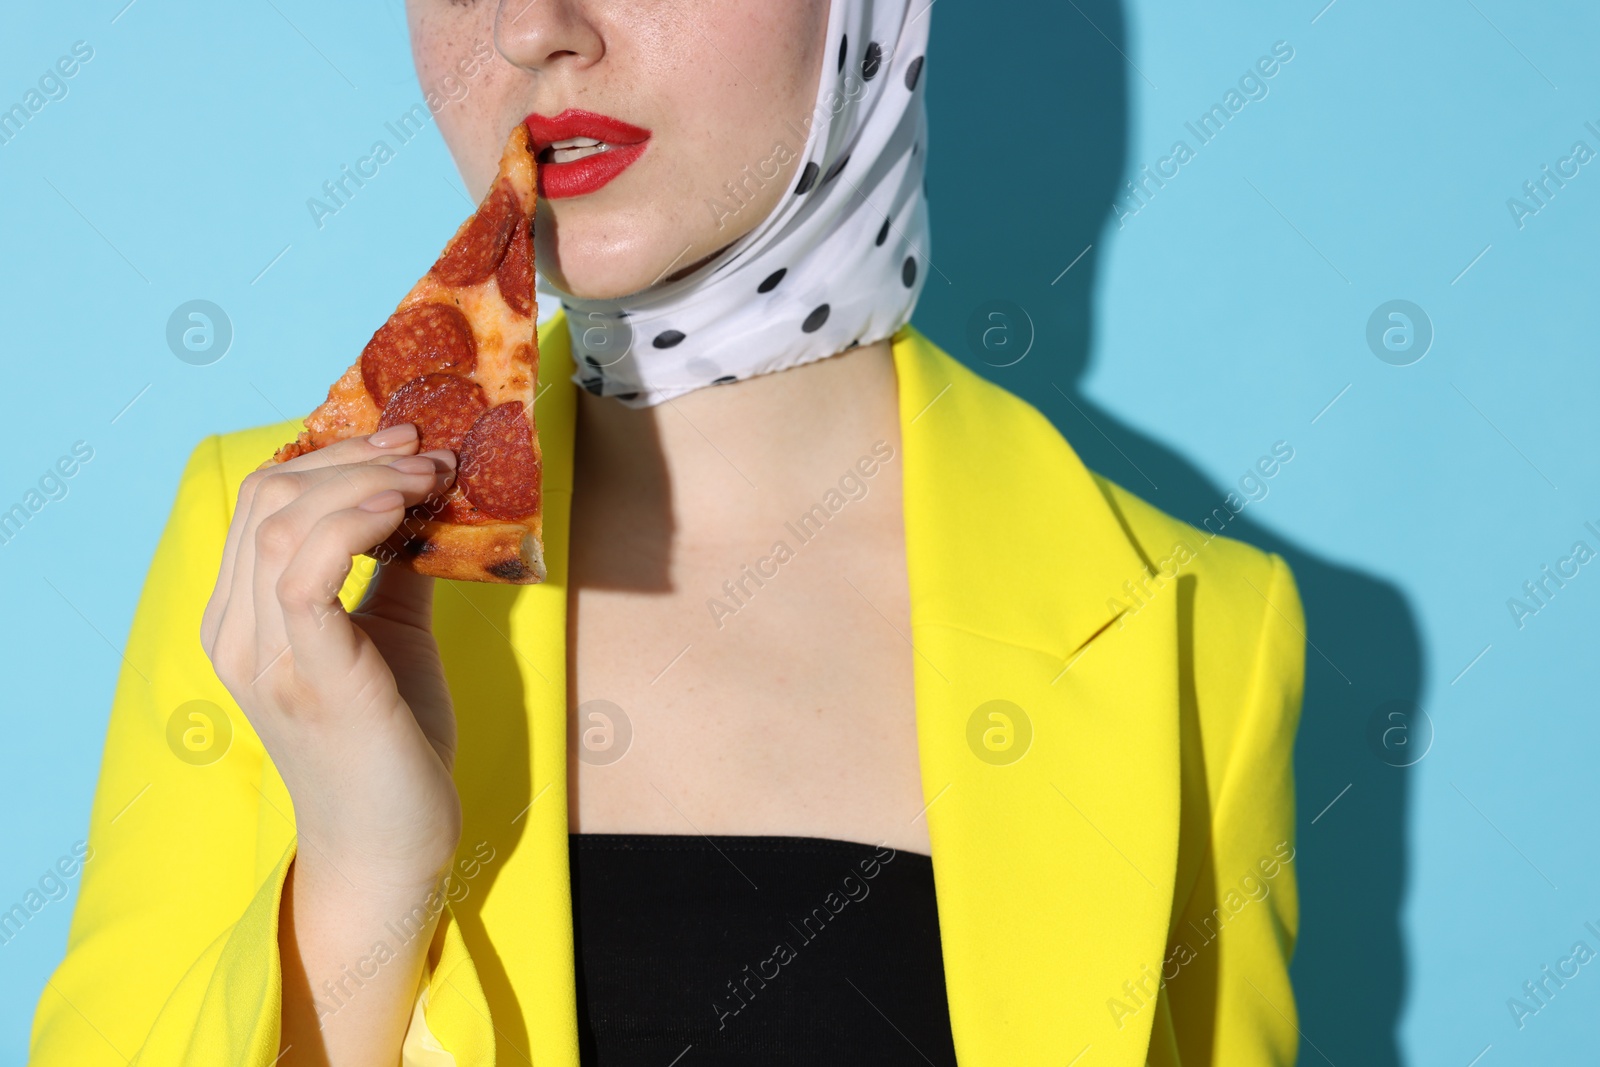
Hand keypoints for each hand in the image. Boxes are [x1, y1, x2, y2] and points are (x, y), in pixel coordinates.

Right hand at [201, 423, 462, 893]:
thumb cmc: (392, 741)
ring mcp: (265, 658)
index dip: (332, 456)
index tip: (405, 442)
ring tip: (430, 476)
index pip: (261, 503)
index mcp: (244, 618)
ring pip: (281, 524)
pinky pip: (304, 575)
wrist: (392, 846)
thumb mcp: (392, 634)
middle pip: (266, 499)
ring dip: (364, 482)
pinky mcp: (311, 679)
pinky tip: (402, 511)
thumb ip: (392, 570)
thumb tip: (428, 499)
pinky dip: (351, 525)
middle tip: (427, 453)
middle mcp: (236, 633)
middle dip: (353, 457)